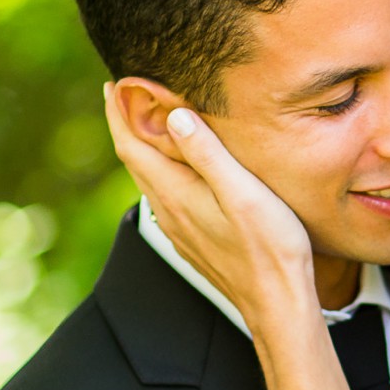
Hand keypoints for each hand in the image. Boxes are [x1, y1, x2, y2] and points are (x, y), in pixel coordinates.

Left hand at [105, 88, 316, 330]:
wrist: (277, 304)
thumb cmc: (269, 248)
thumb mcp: (243, 193)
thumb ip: (207, 154)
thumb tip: (174, 116)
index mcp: (177, 195)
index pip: (131, 147)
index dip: (117, 114)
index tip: (111, 85)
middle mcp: (170, 213)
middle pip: (135, 162)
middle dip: (127, 126)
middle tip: (126, 96)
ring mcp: (180, 230)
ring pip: (150, 181)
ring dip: (144, 150)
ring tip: (149, 125)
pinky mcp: (194, 241)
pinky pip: (166, 198)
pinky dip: (162, 172)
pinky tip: (179, 170)